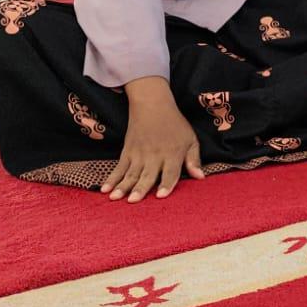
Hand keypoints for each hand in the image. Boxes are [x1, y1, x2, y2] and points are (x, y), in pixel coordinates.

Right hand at [102, 78, 203, 202]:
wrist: (152, 105)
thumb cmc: (175, 125)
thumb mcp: (190, 140)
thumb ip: (194, 159)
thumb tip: (201, 177)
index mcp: (173, 153)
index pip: (170, 172)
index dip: (166, 184)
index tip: (161, 196)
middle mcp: (155, 155)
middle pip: (148, 175)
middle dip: (140, 188)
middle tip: (133, 201)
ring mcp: (139, 154)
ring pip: (131, 173)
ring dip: (122, 186)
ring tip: (115, 198)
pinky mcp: (127, 151)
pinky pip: (119, 168)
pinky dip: (112, 178)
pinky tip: (105, 189)